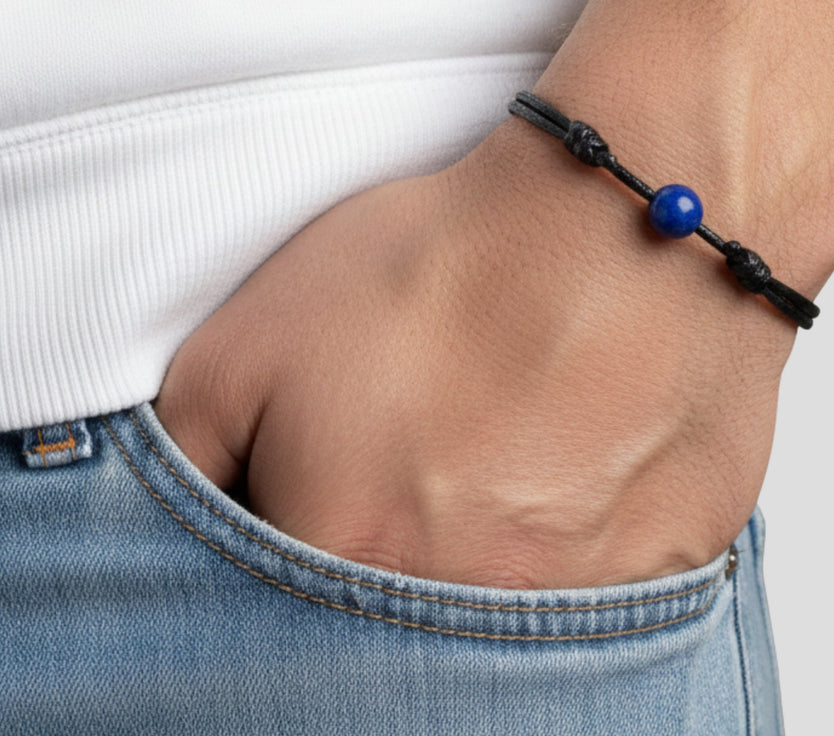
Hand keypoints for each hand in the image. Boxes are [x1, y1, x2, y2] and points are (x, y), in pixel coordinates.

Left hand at [155, 0, 833, 589]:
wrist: (619, 216)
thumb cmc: (449, 259)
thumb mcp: (248, 338)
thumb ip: (186, 455)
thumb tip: (173, 534)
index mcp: (345, 550)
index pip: (279, 611)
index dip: (308, 524)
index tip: (338, 483)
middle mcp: (458, 605)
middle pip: (392, 618)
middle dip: (396, 533)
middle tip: (431, 447)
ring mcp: (573, 604)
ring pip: (498, 610)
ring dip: (487, 537)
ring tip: (505, 439)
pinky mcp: (661, 575)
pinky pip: (596, 592)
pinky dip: (572, 533)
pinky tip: (576, 454)